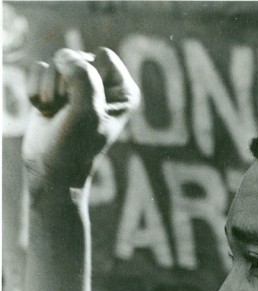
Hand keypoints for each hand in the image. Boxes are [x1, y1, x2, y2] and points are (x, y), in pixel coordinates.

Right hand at [22, 47, 139, 193]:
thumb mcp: (87, 113)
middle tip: (69, 115)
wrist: (50, 170)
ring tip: (57, 115)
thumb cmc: (75, 146)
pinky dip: (36, 92)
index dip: (90, 79)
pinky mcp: (53, 86)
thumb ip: (82, 77)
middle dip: (66, 87)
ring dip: (49, 92)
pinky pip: (37, 69)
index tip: (90, 108)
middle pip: (76, 57)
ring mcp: (77, 83)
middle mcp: (103, 83)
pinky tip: (45, 112)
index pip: (103, 57)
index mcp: (124, 90)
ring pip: (55, 62)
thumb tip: (64, 56)